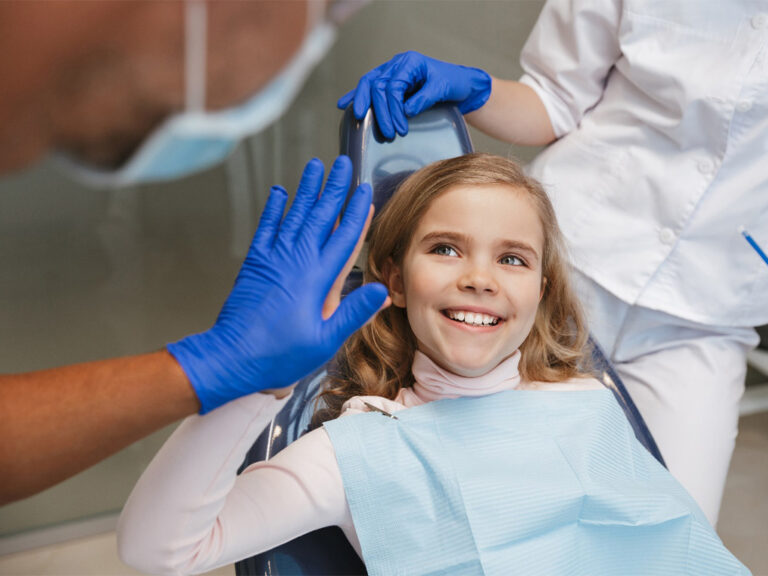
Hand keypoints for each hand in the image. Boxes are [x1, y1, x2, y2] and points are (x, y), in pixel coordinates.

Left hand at [167, 156, 388, 412]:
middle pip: (320, 216)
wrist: (231, 356)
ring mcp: (273, 259)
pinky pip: (266, 228)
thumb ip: (353, 313)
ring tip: (315, 167)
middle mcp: (296, 261)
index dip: (357, 212)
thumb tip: (381, 292)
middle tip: (342, 164)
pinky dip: (273, 209)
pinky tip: (278, 193)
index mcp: (317, 279)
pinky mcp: (255, 263)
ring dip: (306, 190)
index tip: (365, 192)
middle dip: (334, 188)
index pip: (344, 237)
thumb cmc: (278, 354)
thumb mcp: (325, 341)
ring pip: (294, 215)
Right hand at [338, 51, 490, 138]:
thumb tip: (406, 110)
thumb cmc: (454, 83)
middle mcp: (397, 64)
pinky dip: (356, 96)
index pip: (393, 86)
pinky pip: (369, 87)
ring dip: (363, 103)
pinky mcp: (389, 82)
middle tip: (387, 133)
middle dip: (380, 112)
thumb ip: (424, 98)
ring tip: (358, 119)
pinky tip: (344, 104)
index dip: (394, 109)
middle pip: (377, 85)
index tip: (400, 129)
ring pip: (369, 84)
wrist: (461, 84)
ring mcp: (391, 72)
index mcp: (410, 62)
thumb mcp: (443, 88)